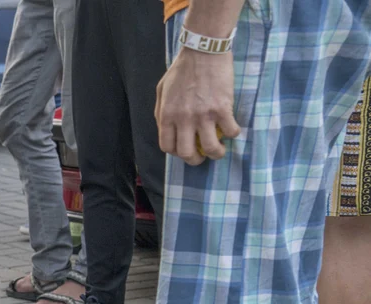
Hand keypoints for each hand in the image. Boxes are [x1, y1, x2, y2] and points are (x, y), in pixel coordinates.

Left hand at [154, 48, 240, 165]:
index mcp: (167, 115)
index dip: (175, 153)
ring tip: (219, 150)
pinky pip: (230, 131)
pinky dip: (233, 134)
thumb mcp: (162, 90)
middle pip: (187, 153)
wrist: (203, 51)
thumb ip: (162, 111)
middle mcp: (183, 119)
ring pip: (210, 148)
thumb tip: (166, 129)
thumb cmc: (182, 69)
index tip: (183, 150)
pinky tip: (232, 129)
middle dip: (195, 161)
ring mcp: (204, 115)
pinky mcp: (222, 108)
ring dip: (216, 154)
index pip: (167, 147)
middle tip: (201, 157)